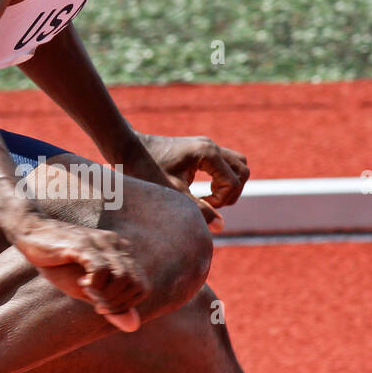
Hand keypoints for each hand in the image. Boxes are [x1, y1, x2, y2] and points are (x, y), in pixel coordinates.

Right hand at [10, 215, 144, 331]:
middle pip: (136, 285)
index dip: (125, 305)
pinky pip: (101, 270)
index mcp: (122, 255)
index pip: (142, 288)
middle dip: (116, 303)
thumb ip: (111, 305)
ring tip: (87, 291)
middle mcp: (117, 246)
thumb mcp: (87, 290)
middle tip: (95, 302)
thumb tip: (134, 326)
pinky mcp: (84, 245)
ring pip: (123, 278)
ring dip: (105, 295)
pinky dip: (94, 284)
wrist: (32, 235)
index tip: (102, 306)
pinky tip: (81, 283)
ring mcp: (102, 244)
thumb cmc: (59, 262)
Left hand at [128, 134, 249, 230]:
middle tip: (208, 203)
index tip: (200, 204)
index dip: (221, 200)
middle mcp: (211, 146)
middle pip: (242, 171)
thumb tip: (221, 226)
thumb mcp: (172, 193)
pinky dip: (221, 179)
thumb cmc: (146, 169)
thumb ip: (197, 209)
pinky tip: (201, 190)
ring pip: (237, 165)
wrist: (129, 148)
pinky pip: (225, 164)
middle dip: (231, 192)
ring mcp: (207, 146)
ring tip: (208, 197)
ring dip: (229, 184)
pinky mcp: (201, 150)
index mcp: (207, 153)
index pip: (233, 182)